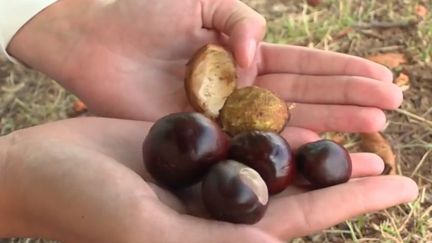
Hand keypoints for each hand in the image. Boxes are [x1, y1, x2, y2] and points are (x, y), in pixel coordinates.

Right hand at [0, 118, 416, 241]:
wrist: (44, 170)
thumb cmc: (84, 207)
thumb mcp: (149, 232)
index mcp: (219, 238)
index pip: (300, 221)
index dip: (352, 203)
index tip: (404, 186)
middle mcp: (219, 211)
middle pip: (298, 194)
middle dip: (347, 179)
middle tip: (396, 161)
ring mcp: (207, 178)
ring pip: (276, 162)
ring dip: (317, 148)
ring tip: (362, 139)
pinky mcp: (191, 148)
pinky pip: (243, 136)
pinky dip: (274, 126)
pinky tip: (300, 114)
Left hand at [8, 0, 401, 133]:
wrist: (93, 38)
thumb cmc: (139, 11)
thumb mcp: (201, 0)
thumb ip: (240, 21)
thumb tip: (259, 58)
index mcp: (242, 53)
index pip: (304, 64)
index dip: (343, 72)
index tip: (382, 78)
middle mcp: (240, 87)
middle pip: (304, 95)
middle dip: (347, 101)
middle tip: (390, 110)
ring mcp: (224, 113)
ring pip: (285, 121)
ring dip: (328, 125)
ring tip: (372, 131)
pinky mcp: (202, 133)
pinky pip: (248, 141)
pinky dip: (282, 147)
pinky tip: (317, 149)